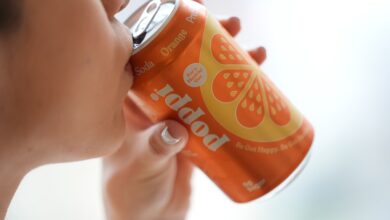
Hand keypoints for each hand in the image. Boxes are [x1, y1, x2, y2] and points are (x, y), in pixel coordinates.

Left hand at [102, 3, 266, 219]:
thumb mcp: (139, 167)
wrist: (150, 217)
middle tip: (234, 24)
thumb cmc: (131, 192)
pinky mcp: (200, 130)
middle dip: (210, 38)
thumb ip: (154, 148)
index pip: (148, 52)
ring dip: (231, 61)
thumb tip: (177, 129)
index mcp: (133, 99)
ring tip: (257, 50)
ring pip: (207, 79)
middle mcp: (158, 100)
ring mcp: (182, 113)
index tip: (191, 9)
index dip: (167, 27)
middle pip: (185, 59)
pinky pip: (220, 105)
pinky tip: (259, 82)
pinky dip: (239, 93)